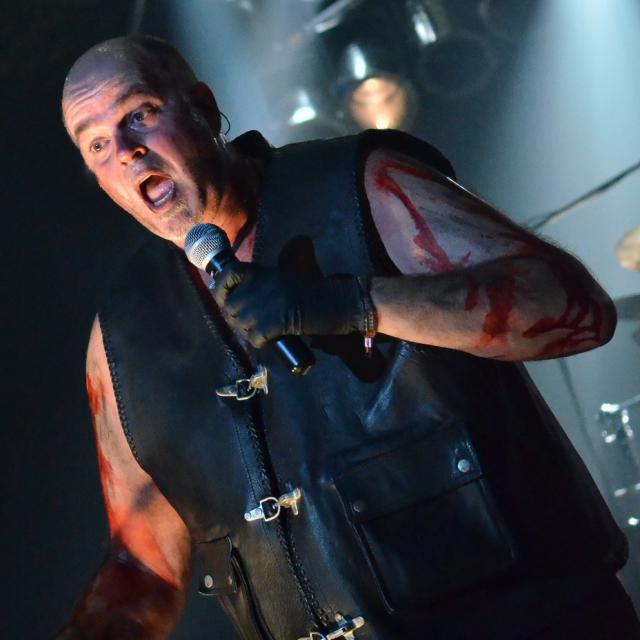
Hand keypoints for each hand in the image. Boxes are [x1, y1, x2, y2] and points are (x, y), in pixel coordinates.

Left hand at [211, 263, 365, 347]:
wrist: (338, 301)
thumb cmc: (315, 292)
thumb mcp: (284, 280)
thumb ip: (261, 285)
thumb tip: (234, 299)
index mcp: (264, 272)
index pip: (228, 274)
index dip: (220, 289)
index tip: (225, 300)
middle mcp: (262, 284)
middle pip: (230, 305)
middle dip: (235, 318)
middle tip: (250, 324)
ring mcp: (269, 302)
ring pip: (241, 323)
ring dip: (248, 331)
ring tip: (262, 333)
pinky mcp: (278, 320)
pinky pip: (256, 336)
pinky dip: (260, 342)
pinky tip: (271, 340)